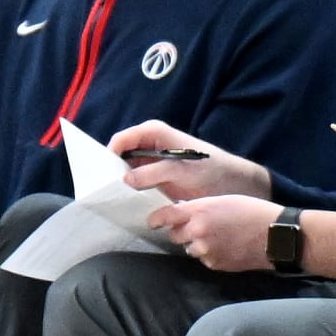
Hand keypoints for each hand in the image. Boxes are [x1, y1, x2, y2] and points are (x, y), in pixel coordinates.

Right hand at [112, 122, 269, 201]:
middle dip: (112, 170)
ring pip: (126, 170)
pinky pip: (137, 182)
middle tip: (104, 191)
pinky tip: (128, 203)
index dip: (109, 156)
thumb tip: (125, 180)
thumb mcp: (181, 170)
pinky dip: (131, 191)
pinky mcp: (156, 177)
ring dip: (121, 183)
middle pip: (120, 155)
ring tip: (112, 199)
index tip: (102, 176)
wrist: (233, 183)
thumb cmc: (210, 168)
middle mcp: (148, 144)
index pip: (120, 140)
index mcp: (152, 132)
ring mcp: (152, 161)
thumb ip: (152, 173)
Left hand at [148, 193, 279, 272]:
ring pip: (189, 248)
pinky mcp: (216, 264)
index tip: (152, 222)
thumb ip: (200, 208)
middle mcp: (198, 231)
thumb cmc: (252, 212)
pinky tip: (226, 247)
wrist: (276, 235)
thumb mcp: (222, 200)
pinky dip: (210, 255)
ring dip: (196, 244)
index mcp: (199, 211)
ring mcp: (207, 250)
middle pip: (175, 235)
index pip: (166, 216)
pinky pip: (205, 259)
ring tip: (217, 237)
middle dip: (181, 231)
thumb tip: (183, 214)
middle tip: (196, 227)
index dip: (156, 219)